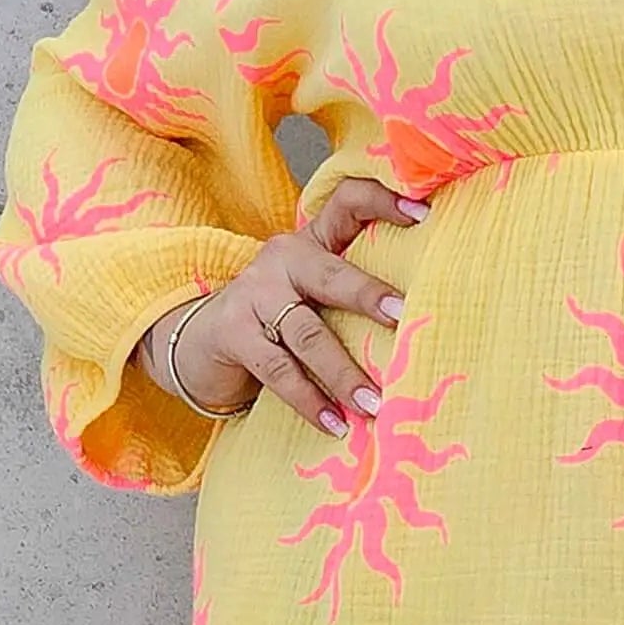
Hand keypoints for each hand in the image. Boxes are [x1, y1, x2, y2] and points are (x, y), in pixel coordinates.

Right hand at [153, 171, 429, 433]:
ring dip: (343, 372)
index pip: (347, 203)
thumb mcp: (313, 295)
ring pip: (308, 333)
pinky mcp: (233, 332)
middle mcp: (283, 258)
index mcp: (311, 242)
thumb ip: (353, 296)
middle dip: (368, 295)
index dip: (382, 201)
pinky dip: (310, 401)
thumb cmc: (276, 320)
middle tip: (404, 316)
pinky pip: (279, 370)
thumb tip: (426, 324)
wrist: (197, 341)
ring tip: (374, 403)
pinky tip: (335, 423)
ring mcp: (254, 293)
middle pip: (332, 275)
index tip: (423, 214)